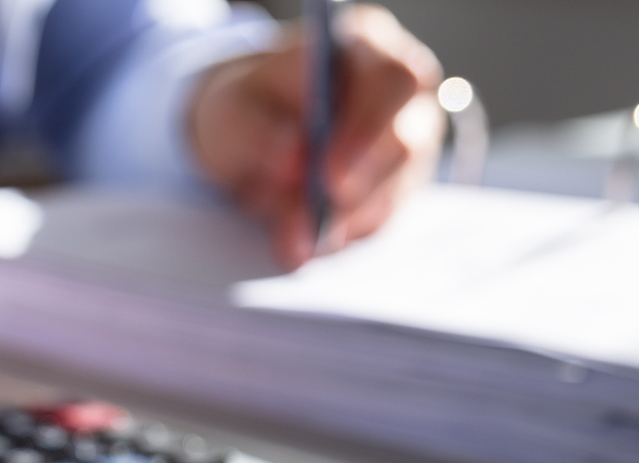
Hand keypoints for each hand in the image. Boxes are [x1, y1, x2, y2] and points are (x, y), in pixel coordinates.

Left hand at [188, 3, 443, 267]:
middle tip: (317, 222)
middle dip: (361, 188)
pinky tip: (304, 238)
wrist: (251, 133)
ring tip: (292, 238)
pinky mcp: (398, 187)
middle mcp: (402, 94)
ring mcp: (409, 142)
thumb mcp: (230, 109)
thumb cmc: (248, 106)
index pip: (393, 81)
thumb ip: (255, 130)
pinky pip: (379, 221)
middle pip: (408, 142)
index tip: (328, 176)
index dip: (368, 130)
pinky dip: (341, 236)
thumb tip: (293, 161)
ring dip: (343, 221)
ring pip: (395, 191)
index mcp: (366, 46)